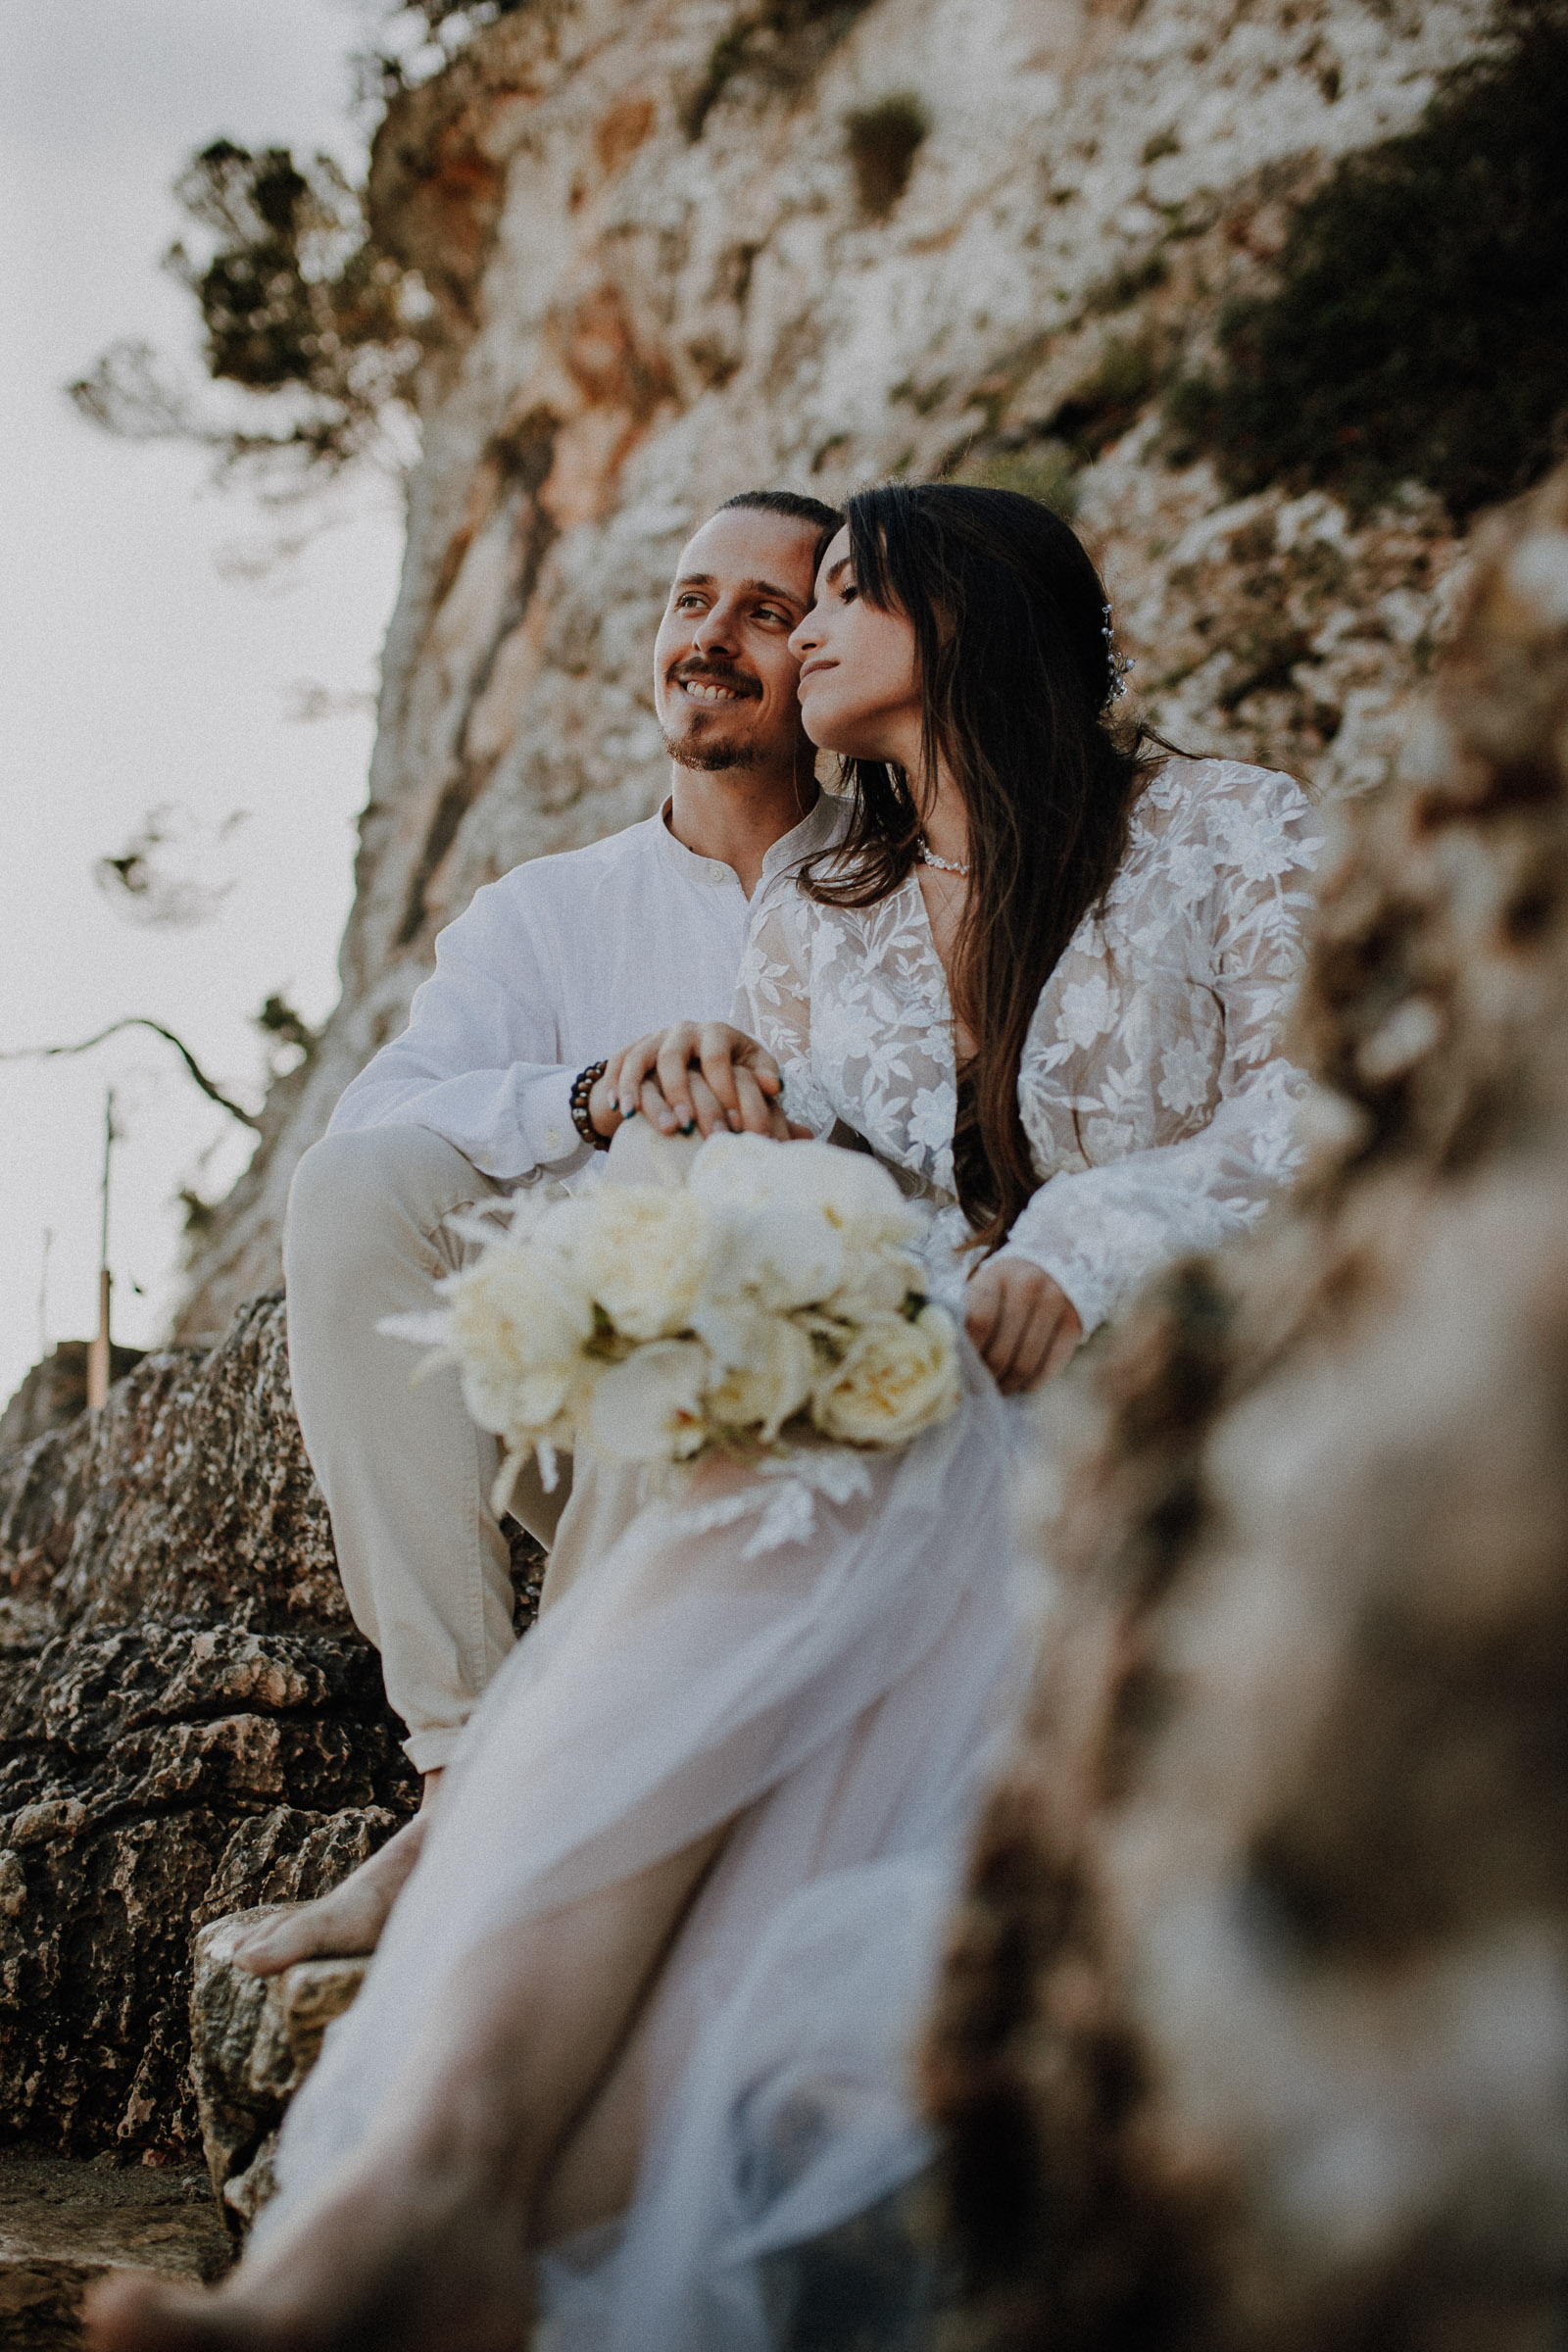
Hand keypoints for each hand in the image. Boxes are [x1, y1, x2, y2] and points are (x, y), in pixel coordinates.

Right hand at [602, 1022, 790, 1139]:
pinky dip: (616, 1084)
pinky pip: (617, 1062)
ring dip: (640, 1091)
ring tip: (638, 1119)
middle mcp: (683, 1030)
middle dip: (678, 1094)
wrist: (698, 1062)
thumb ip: (766, 1079)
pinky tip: (620, 1110)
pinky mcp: (632, 1049)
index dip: (723, 1090)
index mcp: (716, 1033)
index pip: (716, 1057)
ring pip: (639, 1059)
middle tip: (687, 1129)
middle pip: (673, 1057)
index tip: (732, 1126)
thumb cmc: (732, 1073)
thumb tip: (775, 1086)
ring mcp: (654, 1038)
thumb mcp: (752, 1071)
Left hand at [964, 1258, 1082, 1394]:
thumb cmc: (1007, 1285)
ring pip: (1025, 1364)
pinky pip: (1050, 1367)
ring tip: (998, 1389)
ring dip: (1009, 1385)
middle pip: (1001, 1351)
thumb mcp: (986, 1286)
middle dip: (987, 1377)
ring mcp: (1055, 1305)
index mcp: (998, 1275)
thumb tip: (956, 1360)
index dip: (970, 1353)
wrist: (1055, 1264)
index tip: (962, 1369)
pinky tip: (1021, 1384)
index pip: (979, 1323)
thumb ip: (969, 1316)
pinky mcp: (1073, 1324)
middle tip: (979, 1389)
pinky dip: (1033, 1383)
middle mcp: (1029, 1286)